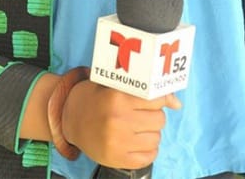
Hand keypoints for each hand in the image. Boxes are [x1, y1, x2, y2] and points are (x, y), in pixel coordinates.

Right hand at [59, 81, 181, 169]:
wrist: (67, 120)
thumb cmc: (92, 98)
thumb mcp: (111, 86)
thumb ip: (143, 91)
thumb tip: (177, 103)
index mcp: (116, 98)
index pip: (156, 99)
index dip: (160, 99)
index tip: (156, 101)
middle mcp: (118, 121)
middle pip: (159, 120)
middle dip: (152, 116)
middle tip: (138, 114)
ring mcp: (119, 142)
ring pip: (156, 138)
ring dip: (149, 133)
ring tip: (133, 128)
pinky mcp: (119, 159)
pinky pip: (150, 156)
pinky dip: (146, 149)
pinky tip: (133, 141)